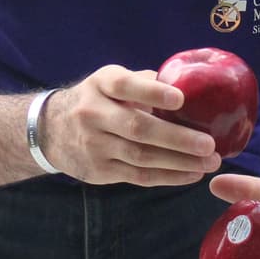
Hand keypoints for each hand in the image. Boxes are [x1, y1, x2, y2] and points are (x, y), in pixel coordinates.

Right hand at [34, 65, 220, 185]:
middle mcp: (94, 114)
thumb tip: (190, 84)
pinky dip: (168, 177)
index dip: (152, 93)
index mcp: (101, 85)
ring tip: (209, 163)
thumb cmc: (97, 100)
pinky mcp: (99, 171)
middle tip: (209, 144)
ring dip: (179, 162)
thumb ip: (145, 82)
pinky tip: (191, 174)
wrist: (50, 130)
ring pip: (141, 157)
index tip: (180, 99)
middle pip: (138, 128)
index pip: (126, 86)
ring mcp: (95, 145)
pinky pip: (138, 176)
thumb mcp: (110, 81)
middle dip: (177, 138)